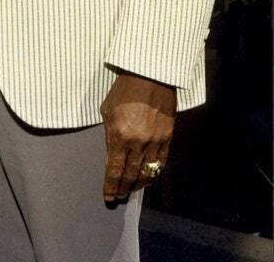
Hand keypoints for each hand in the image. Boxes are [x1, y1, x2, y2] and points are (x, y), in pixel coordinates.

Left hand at [100, 72, 175, 201]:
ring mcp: (155, 141)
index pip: (115, 169)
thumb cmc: (124, 90)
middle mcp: (138, 142)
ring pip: (147, 172)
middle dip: (123, 189)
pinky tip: (148, 179)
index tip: (108, 196)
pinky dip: (154, 174)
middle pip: (131, 174)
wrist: (149, 76)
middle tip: (118, 197)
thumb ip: (109, 136)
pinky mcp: (168, 138)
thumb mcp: (107, 110)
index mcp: (120, 134)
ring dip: (138, 185)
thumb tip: (111, 157)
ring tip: (132, 191)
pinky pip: (161, 163)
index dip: (111, 185)